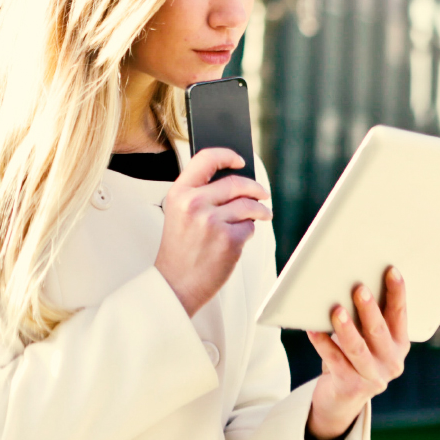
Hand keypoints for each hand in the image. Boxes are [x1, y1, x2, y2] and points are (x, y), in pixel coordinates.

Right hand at [154, 147, 272, 317]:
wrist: (176, 284)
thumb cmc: (180, 248)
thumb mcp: (178, 213)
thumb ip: (199, 193)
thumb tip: (236, 181)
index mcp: (179, 193)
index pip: (206, 159)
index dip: (226, 155)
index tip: (239, 160)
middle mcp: (194, 203)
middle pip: (236, 183)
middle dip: (255, 188)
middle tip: (263, 193)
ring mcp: (212, 221)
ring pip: (248, 205)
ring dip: (260, 210)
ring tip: (263, 214)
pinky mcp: (228, 240)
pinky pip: (249, 227)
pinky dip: (248, 231)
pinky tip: (239, 238)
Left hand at [305, 266, 408, 439]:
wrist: (343, 396)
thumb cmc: (354, 353)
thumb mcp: (368, 337)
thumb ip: (366, 315)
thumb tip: (351, 279)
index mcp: (400, 344)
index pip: (400, 315)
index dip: (397, 293)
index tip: (391, 270)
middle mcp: (391, 362)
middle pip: (378, 331)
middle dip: (369, 309)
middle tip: (359, 288)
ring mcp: (372, 377)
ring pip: (357, 349)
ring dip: (346, 328)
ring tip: (336, 310)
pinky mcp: (350, 386)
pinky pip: (334, 361)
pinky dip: (322, 343)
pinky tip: (312, 329)